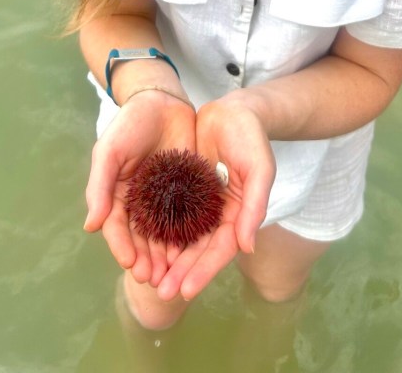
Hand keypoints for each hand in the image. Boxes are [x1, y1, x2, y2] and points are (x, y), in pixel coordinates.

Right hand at [83, 90, 195, 285]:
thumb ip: (100, 186)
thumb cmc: (130, 123)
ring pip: (165, 235)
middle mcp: (140, 203)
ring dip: (166, 256)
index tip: (131, 264)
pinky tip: (195, 250)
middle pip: (142, 239)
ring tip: (173, 274)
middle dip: (146, 260)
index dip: (122, 247)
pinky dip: (189, 236)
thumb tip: (91, 227)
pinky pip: (189, 218)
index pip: (117, 228)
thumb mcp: (110, 151)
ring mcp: (165, 198)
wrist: (163, 101)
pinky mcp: (188, 190)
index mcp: (118, 195)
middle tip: (155, 278)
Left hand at [154, 93, 275, 301]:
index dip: (204, 270)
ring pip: (181, 235)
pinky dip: (158, 228)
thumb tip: (246, 247)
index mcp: (239, 214)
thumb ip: (255, 206)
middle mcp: (218, 213)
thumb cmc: (251, 137)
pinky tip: (142, 242)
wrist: (234, 109)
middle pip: (198, 249)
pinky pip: (169, 211)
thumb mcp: (259, 168)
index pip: (221, 249)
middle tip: (161, 292)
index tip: (185, 290)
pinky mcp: (184, 186)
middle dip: (181, 271)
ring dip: (167, 257)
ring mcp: (200, 201)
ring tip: (148, 277)